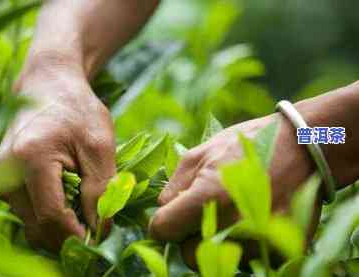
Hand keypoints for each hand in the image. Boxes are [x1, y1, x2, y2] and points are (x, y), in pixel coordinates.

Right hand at [0, 61, 115, 251]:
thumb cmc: (77, 109)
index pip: (52, 217)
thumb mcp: (99, 145)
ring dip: (60, 225)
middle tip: (96, 223)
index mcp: (29, 159)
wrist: (47, 86)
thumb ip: (101, 189)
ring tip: (83, 205)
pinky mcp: (2, 183)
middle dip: (69, 234)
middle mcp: (5, 173)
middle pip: (38, 227)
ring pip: (32, 224)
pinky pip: (28, 213)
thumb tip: (100, 231)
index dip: (79, 235)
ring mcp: (0, 179)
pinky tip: (68, 199)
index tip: (101, 238)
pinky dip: (50, 215)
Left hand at [149, 113, 320, 265]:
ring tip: (227, 214)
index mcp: (207, 197)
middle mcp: (231, 224)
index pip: (163, 230)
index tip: (168, 216)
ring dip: (215, 244)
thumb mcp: (201, 153)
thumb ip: (174, 185)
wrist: (304, 146)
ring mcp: (257, 240)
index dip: (161, 223)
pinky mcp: (280, 248)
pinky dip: (241, 246)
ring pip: (218, 260)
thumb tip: (162, 209)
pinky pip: (245, 260)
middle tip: (200, 215)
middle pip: (188, 254)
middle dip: (187, 237)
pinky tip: (247, 221)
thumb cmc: (247, 145)